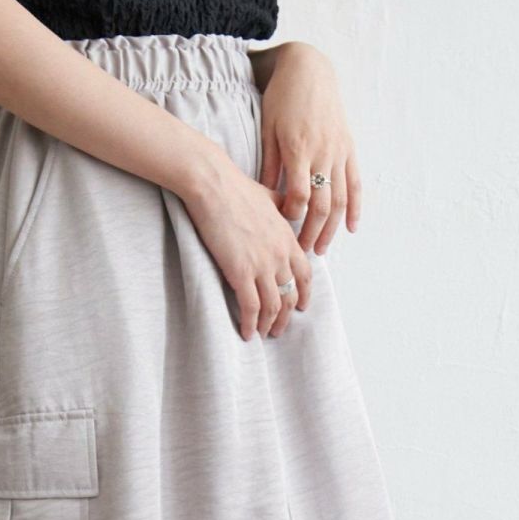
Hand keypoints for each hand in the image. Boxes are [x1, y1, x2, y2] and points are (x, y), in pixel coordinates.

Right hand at [182, 154, 313, 340]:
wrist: (213, 185)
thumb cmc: (235, 187)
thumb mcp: (268, 196)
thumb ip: (281, 208)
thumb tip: (285, 209)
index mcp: (287, 238)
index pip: (304, 274)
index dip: (303, 293)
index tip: (300, 306)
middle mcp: (280, 254)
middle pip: (289, 295)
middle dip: (285, 316)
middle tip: (278, 328)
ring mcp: (262, 265)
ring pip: (272, 306)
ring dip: (268, 324)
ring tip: (262, 334)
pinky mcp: (241, 272)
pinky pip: (251, 307)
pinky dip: (250, 323)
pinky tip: (246, 333)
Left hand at [258, 43, 361, 255]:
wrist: (309, 69)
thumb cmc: (282, 98)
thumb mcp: (268, 129)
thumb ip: (270, 165)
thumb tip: (267, 199)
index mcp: (299, 149)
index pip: (299, 196)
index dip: (292, 218)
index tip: (282, 231)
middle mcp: (322, 153)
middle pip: (322, 205)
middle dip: (312, 233)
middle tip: (302, 255)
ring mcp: (339, 152)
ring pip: (340, 200)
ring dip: (332, 229)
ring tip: (321, 250)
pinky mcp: (349, 148)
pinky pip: (355, 183)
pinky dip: (355, 208)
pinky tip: (351, 228)